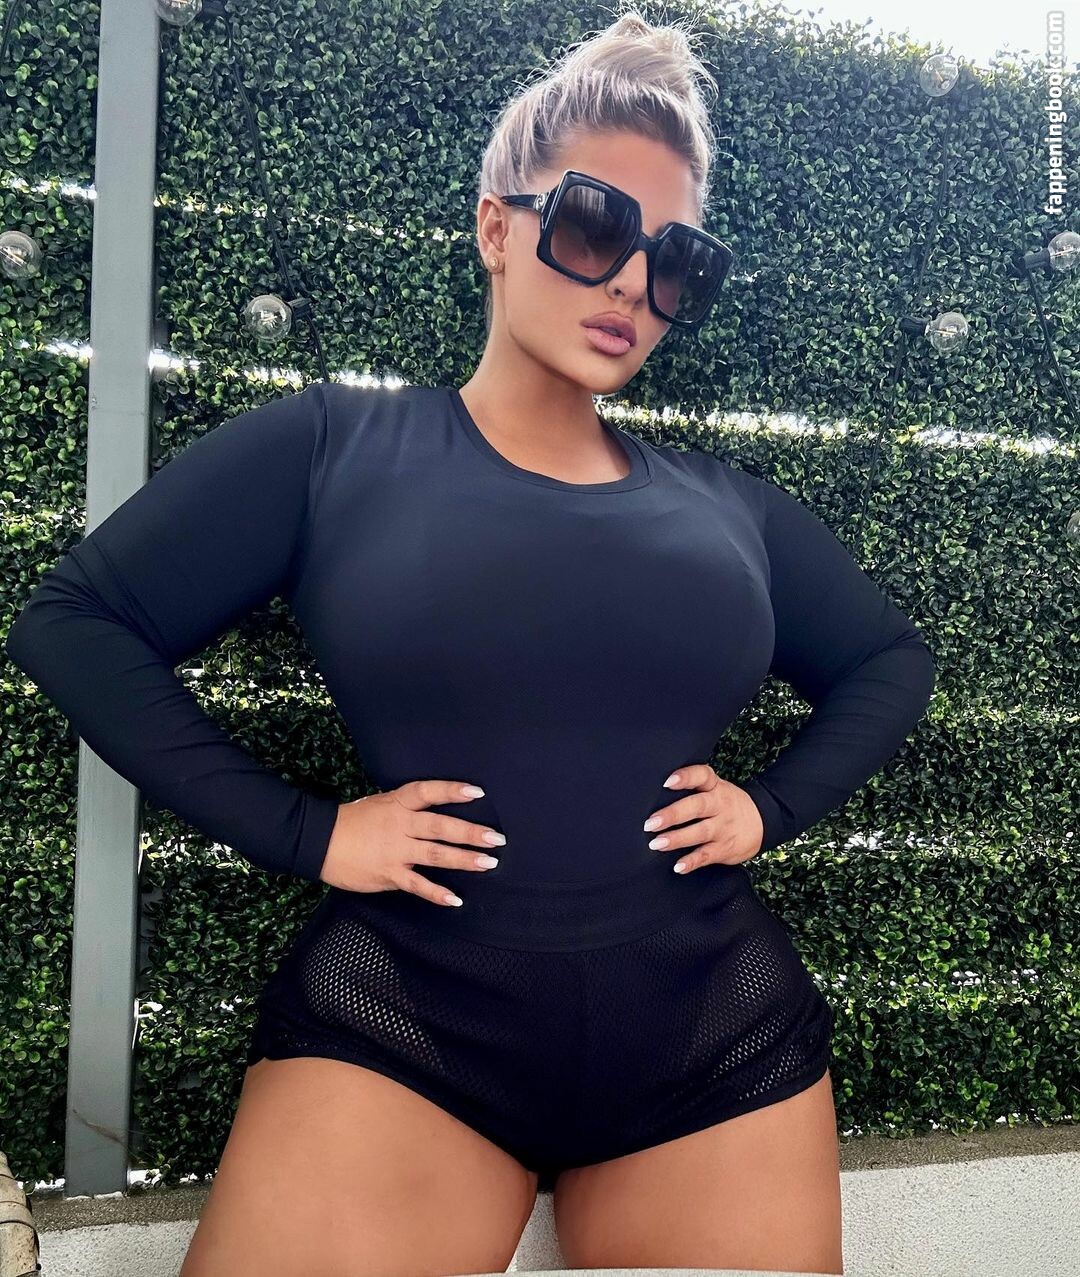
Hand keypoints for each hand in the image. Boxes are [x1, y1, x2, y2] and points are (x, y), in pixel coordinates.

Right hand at [318, 779, 504, 905]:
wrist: (319, 842)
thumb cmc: (351, 821)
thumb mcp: (380, 804)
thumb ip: (406, 809)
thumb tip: (434, 812)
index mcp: (397, 804)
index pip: (428, 792)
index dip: (452, 791)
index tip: (477, 792)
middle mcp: (400, 825)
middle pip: (440, 826)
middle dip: (470, 832)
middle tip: (496, 838)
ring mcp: (395, 851)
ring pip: (435, 854)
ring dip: (464, 859)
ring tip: (488, 864)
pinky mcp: (389, 874)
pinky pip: (417, 885)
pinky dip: (437, 893)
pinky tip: (456, 899)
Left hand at [643, 763, 763, 872]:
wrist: (762, 821)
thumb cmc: (726, 803)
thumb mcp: (716, 788)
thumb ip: (692, 787)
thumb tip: (653, 793)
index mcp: (715, 787)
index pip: (702, 776)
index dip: (686, 777)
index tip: (667, 782)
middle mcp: (720, 805)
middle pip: (697, 806)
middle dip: (673, 815)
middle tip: (650, 823)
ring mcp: (723, 828)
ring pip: (699, 832)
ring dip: (677, 839)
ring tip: (656, 843)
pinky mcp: (725, 848)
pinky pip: (707, 855)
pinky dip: (692, 861)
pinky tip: (679, 866)